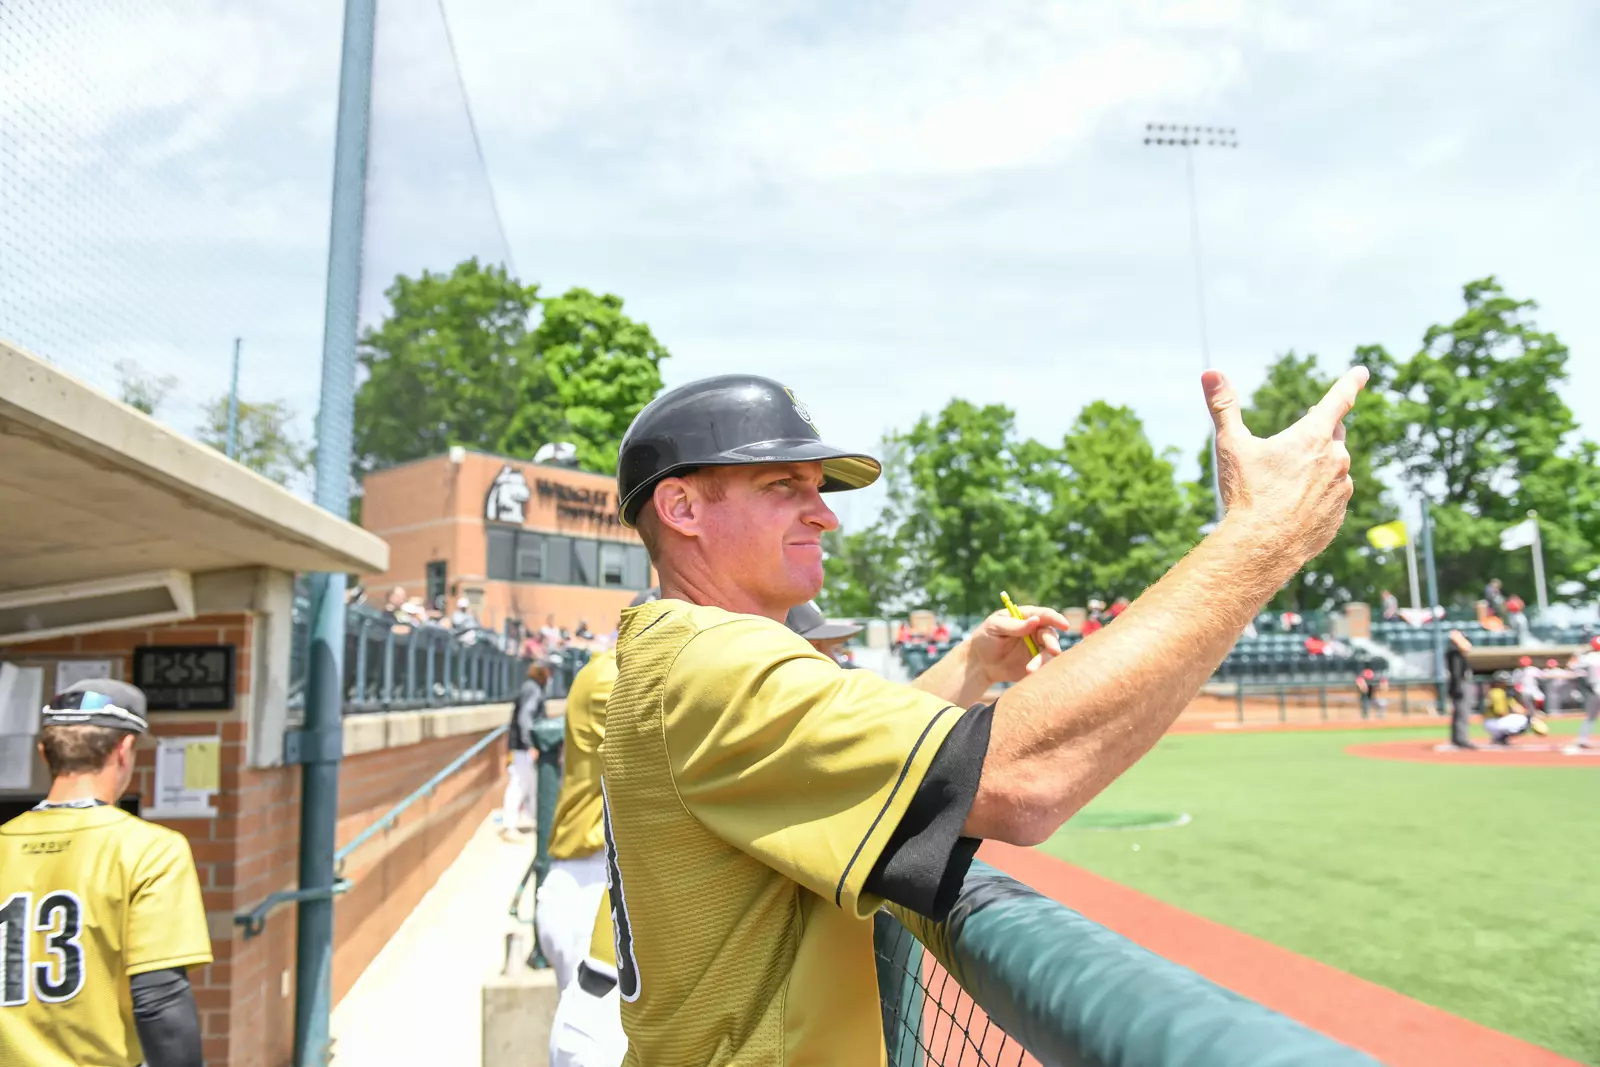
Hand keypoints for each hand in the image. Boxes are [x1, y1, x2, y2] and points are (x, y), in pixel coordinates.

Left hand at [967, 604, 1068, 683]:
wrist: (979, 663)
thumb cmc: (985, 638)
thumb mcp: (994, 627)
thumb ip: (1013, 625)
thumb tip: (1035, 621)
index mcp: (1026, 618)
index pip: (1044, 615)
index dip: (1056, 619)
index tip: (1064, 625)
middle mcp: (1035, 632)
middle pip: (1050, 635)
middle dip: (1052, 643)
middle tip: (1053, 651)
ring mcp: (1037, 649)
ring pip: (1049, 653)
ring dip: (1043, 660)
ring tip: (1030, 669)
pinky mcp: (1035, 664)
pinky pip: (1044, 667)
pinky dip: (1041, 670)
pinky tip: (1031, 674)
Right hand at [1205, 365, 1367, 563]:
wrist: (1261, 547)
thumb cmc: (1246, 492)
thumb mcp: (1230, 445)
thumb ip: (1223, 406)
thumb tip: (1209, 372)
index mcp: (1312, 436)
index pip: (1339, 399)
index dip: (1351, 383)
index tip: (1362, 372)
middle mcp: (1335, 459)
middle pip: (1334, 435)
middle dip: (1322, 431)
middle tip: (1302, 438)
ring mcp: (1341, 489)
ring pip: (1334, 469)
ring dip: (1317, 468)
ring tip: (1286, 485)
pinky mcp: (1338, 515)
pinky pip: (1331, 498)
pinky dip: (1317, 497)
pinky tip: (1292, 508)